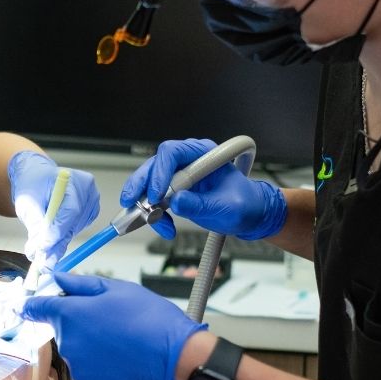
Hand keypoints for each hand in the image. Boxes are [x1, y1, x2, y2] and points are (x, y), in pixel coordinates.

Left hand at [8, 151, 99, 261]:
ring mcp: (90, 201)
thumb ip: (35, 225)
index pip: (70, 211)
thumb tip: (39, 250)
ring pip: (73, 230)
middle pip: (73, 224)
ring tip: (41, 255)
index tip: (44, 247)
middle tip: (42, 262)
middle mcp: (87, 191)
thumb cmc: (32, 184)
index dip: (57, 231)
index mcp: (74, 180)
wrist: (37, 176)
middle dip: (55, 244)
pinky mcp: (89, 212)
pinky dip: (62, 237)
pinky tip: (51, 239)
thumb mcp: (27, 202)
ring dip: (57, 243)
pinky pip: (75, 230)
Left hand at [22, 273, 205, 379]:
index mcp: (71, 315)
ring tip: (124, 347)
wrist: (179, 361)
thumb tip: (57, 277)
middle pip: (65, 332)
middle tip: (112, 325)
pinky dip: (104, 374)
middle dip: (82, 327)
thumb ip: (81, 284)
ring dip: (94, 352)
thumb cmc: (151, 320)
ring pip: (79, 357)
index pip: (37, 308)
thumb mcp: (118, 289)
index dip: (32, 305)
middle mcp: (68, 344)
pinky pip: (91, 379)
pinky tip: (125, 366)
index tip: (25, 306)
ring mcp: (79, 372)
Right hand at [120, 138, 286, 240]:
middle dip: (140, 185)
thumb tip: (176, 202)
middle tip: (131, 203)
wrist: (249, 214)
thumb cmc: (244, 204)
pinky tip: (164, 226)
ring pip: (149, 182)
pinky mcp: (173, 190)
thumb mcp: (227, 207)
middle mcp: (187, 160)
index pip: (172, 153)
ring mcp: (178, 175)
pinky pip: (153, 198)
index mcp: (203, 154)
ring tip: (150, 221)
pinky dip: (152, 213)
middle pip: (154, 166)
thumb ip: (201, 204)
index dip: (159, 172)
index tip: (156, 195)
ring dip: (143, 202)